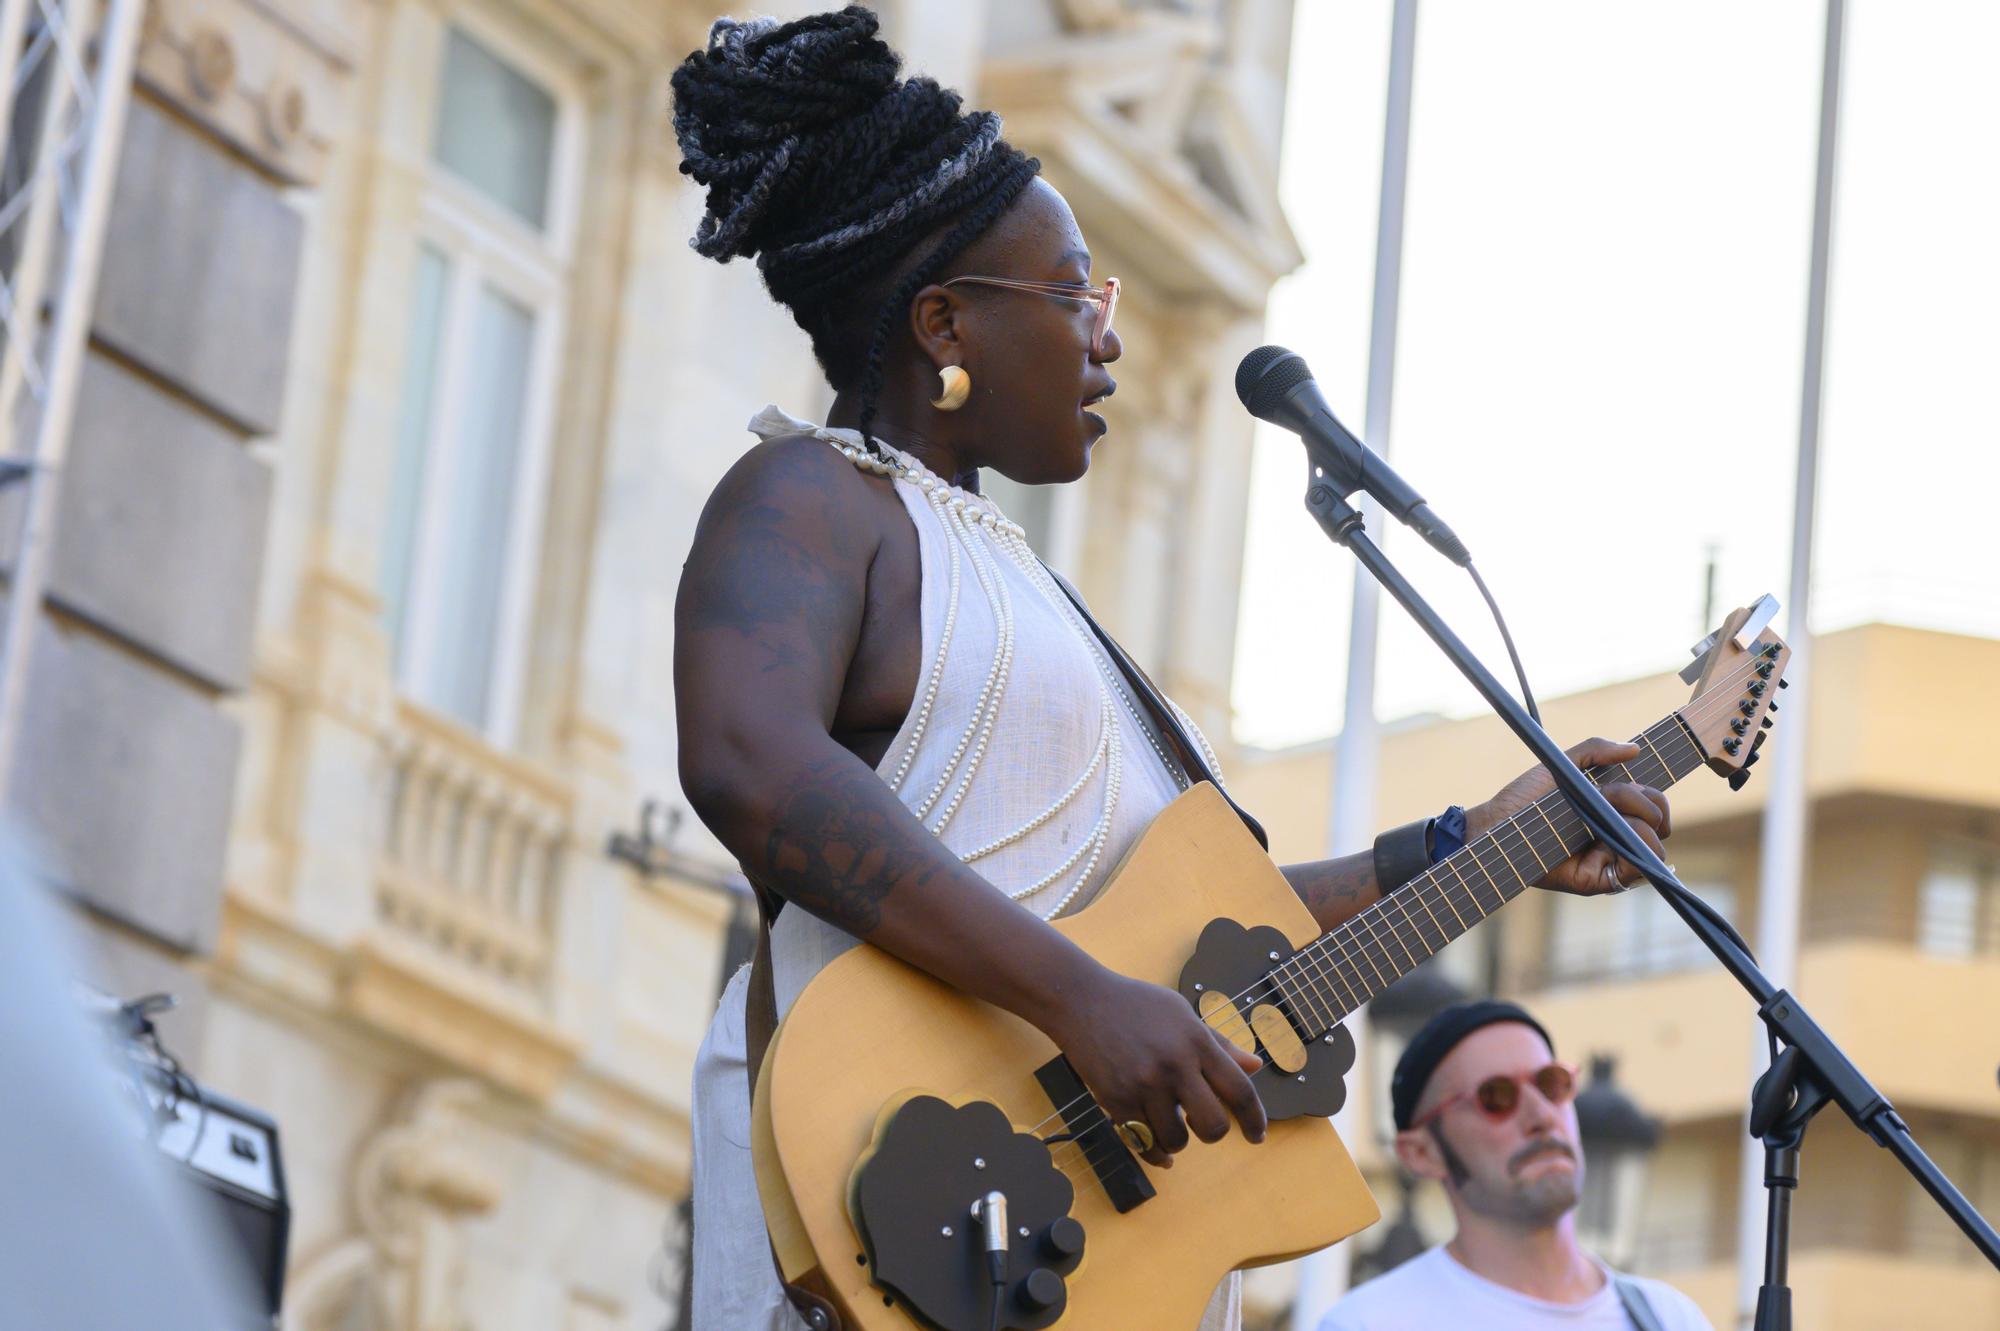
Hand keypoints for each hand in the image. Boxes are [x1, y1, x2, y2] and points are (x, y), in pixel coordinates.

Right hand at [1043, 966, 1267, 1169]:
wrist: (1081, 1001)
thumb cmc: (1137, 1004)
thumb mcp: (1183, 1014)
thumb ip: (1219, 1044)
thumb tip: (1255, 1067)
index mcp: (1196, 1041)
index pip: (1239, 1091)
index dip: (1255, 1119)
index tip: (1257, 1135)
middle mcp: (1174, 1065)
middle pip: (1213, 1126)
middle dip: (1213, 1132)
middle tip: (1201, 1123)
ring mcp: (1143, 1085)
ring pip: (1177, 1140)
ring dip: (1179, 1139)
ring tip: (1169, 1121)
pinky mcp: (1116, 1100)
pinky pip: (1144, 1143)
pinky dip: (1156, 1152)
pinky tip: (1160, 1149)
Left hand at [1466, 737, 1670, 895]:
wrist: (1496, 825)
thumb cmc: (1525, 798)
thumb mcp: (1562, 766)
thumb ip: (1594, 750)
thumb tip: (1635, 749)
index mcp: (1611, 809)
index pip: (1654, 805)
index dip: (1657, 800)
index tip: (1645, 793)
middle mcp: (1615, 835)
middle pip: (1659, 824)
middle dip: (1646, 808)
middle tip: (1615, 800)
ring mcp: (1608, 859)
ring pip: (1653, 849)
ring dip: (1639, 829)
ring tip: (1607, 822)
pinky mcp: (1597, 880)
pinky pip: (1635, 874)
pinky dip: (1634, 856)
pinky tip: (1612, 843)